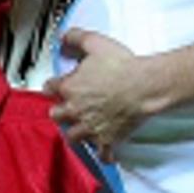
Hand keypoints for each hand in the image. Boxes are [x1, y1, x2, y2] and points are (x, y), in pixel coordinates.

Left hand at [45, 29, 157, 161]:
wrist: (143, 86)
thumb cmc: (122, 67)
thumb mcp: (95, 43)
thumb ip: (75, 38)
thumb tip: (64, 39)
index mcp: (69, 88)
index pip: (50, 88)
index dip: (53, 87)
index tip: (56, 87)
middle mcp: (76, 110)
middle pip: (56, 116)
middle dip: (60, 112)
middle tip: (66, 109)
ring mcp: (90, 127)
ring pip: (73, 137)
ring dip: (76, 134)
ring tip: (81, 130)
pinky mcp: (107, 139)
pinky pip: (102, 154)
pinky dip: (103, 154)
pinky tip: (105, 152)